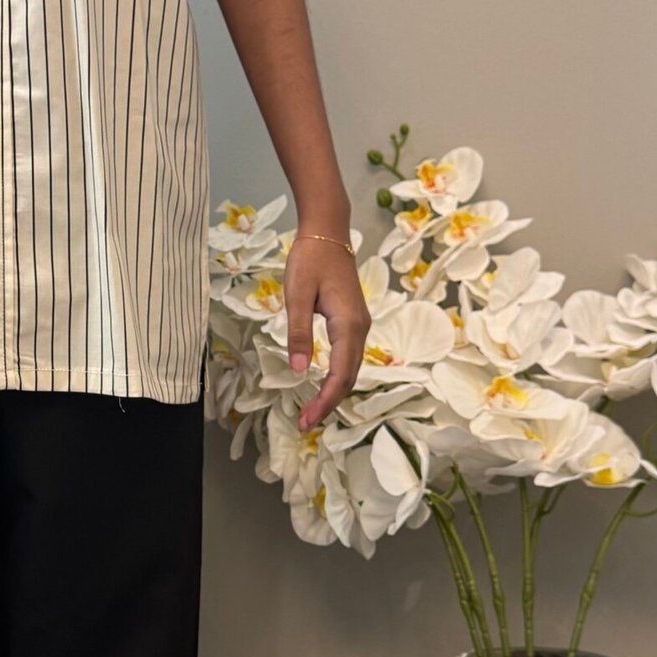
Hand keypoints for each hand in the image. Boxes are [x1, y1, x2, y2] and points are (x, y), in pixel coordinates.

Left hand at [286, 231, 368, 429]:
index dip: (325, 401)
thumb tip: (300, 370)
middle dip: (329, 403)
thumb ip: (298, 333)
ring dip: (333, 392)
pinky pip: (348, 357)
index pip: (341, 374)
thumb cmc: (310, 259)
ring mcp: (359, 325)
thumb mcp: (297, 295)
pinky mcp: (353, 322)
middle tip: (305, 423)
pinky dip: (337, 376)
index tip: (307, 420)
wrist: (328, 232)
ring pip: (351, 368)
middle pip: (349, 377)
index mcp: (348, 325)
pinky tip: (323, 386)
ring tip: (311, 411)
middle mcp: (360, 328)